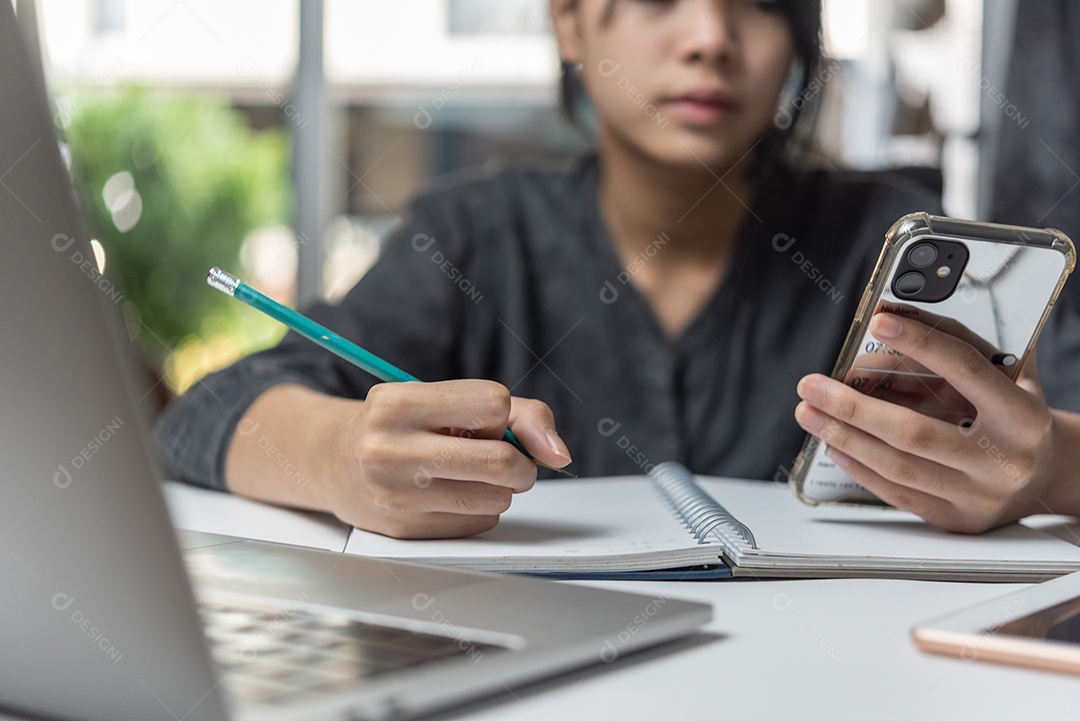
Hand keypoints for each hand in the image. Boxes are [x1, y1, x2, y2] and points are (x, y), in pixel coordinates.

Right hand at [318, 380, 570, 538]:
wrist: (332, 461)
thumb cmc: (402, 424)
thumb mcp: (446, 398)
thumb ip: (520, 414)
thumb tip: (559, 454)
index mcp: (398, 403)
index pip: (494, 403)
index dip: (500, 414)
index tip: (481, 421)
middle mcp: (390, 449)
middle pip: (502, 461)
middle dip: (519, 463)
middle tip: (506, 460)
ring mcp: (395, 495)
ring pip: (497, 498)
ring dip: (500, 488)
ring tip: (469, 474)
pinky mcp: (404, 529)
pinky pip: (479, 522)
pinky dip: (480, 508)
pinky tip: (450, 495)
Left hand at [794, 311, 1066, 533]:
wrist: (1049, 475)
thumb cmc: (1018, 415)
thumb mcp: (1007, 372)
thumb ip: (956, 342)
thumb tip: (893, 313)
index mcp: (1023, 415)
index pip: (965, 370)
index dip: (920, 343)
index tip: (877, 322)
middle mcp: (1003, 459)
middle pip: (913, 431)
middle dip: (852, 407)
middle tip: (811, 385)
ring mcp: (979, 495)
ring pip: (896, 465)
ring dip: (843, 437)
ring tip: (810, 413)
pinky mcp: (956, 519)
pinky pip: (896, 492)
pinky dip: (859, 467)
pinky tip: (834, 445)